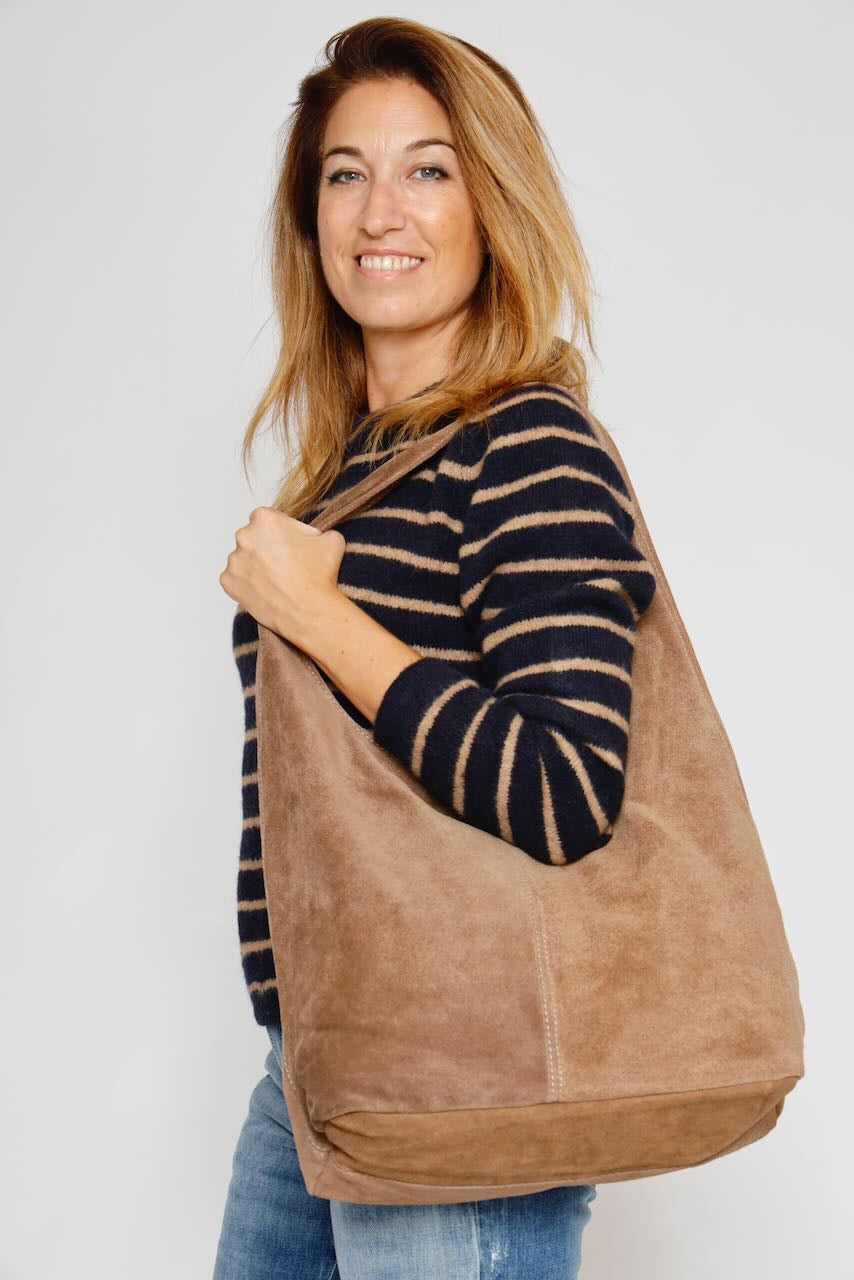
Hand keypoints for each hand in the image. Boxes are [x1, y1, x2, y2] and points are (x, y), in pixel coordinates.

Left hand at [219, 507, 346, 644]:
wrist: (308, 611)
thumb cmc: (319, 575)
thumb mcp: (332, 539)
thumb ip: (319, 531)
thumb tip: (318, 536)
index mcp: (264, 518)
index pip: (266, 519)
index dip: (279, 532)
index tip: (289, 545)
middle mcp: (243, 535)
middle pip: (252, 537)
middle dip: (265, 548)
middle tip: (284, 564)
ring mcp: (233, 560)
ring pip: (243, 559)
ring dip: (256, 566)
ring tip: (277, 580)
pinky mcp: (228, 581)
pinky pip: (236, 579)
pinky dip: (247, 584)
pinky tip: (266, 590)